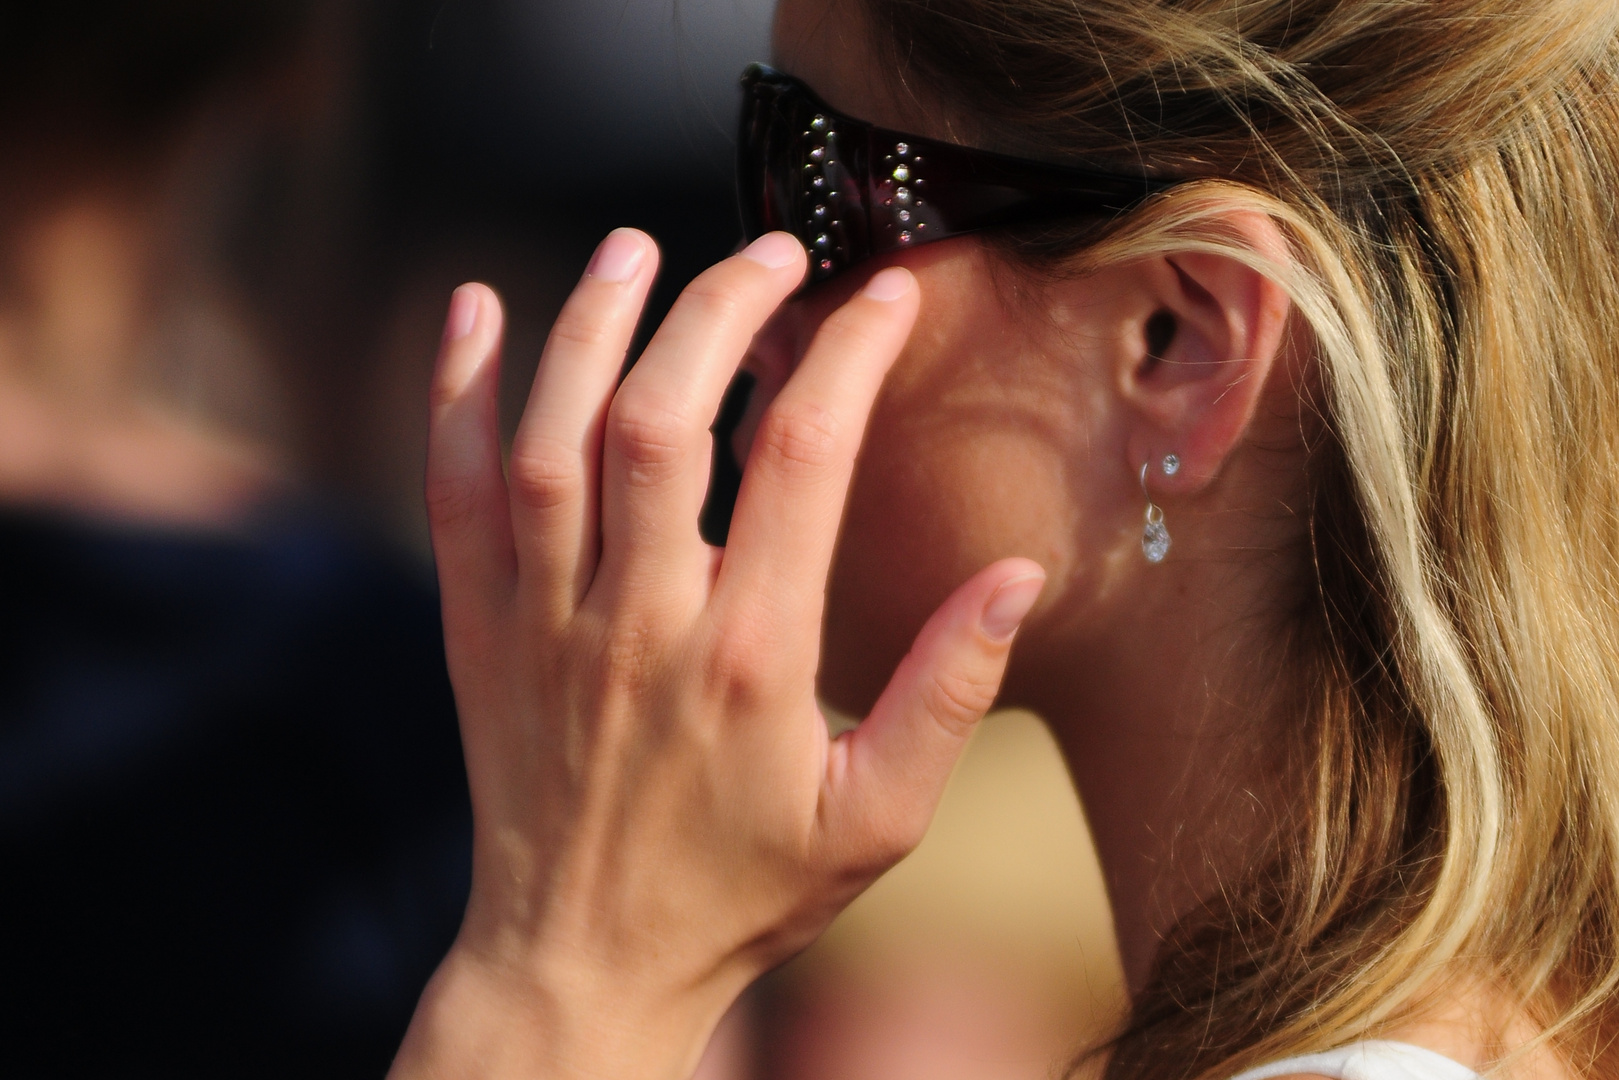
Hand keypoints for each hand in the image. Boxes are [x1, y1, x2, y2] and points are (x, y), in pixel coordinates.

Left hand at [390, 230, 1045, 1079]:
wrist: (586, 963)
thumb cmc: (743, 891)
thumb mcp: (881, 817)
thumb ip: (950, 691)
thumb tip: (1020, 573)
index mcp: (752, 657)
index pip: (804, 459)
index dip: (849, 354)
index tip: (882, 295)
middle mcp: (640, 622)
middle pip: (663, 417)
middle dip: (720, 309)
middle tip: (768, 254)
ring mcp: (545, 622)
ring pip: (553, 438)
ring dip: (590, 325)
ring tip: (634, 247)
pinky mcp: (479, 631)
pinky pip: (453, 492)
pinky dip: (456, 395)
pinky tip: (475, 309)